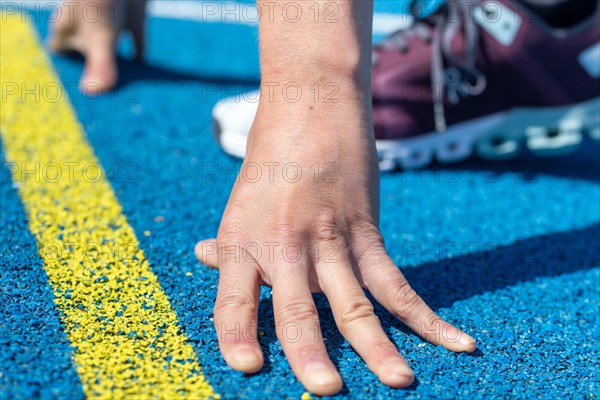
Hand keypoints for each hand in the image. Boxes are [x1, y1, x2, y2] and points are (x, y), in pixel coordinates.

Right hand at [48, 0, 145, 92]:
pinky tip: (147, 74)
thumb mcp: (101, 35)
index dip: (65, 68)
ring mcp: (107, 20)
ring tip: (124, 92)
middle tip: (104, 98)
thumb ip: (99, 63)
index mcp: (67, 27)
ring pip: (110, 48)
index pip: (59, 50)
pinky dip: (141, 55)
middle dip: (94, 72)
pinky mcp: (131, 16)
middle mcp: (85, 25)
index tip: (75, 92)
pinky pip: (137, 39)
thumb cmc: (103, 0)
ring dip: (118, 67)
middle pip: (85, 52)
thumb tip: (93, 91)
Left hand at [195, 88, 475, 395]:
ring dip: (378, 344)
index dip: (237, 334)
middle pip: (295, 305)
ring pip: (356, 299)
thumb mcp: (240, 201)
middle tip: (325, 388)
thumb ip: (231, 242)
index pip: (232, 300)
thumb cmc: (270, 156)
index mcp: (242, 241)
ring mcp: (329, 237)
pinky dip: (425, 314)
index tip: (248, 367)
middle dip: (311, 349)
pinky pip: (397, 279)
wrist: (310, 103)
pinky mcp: (366, 231)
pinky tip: (455, 340)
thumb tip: (205, 259)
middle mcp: (283, 243)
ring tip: (399, 381)